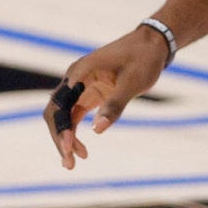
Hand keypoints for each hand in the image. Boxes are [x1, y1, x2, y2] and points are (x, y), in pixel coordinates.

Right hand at [47, 26, 171, 169]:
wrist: (152, 44)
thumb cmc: (143, 59)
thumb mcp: (133, 82)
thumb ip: (115, 105)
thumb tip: (98, 130)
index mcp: (80, 73)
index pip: (60, 105)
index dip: (61, 128)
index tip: (69, 148)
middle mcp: (74, 80)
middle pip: (55, 113)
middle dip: (60, 138)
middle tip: (70, 163)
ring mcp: (79, 87)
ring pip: (63, 117)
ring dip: (65, 139)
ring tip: (74, 162)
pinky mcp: (87, 93)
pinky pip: (74, 116)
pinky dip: (75, 133)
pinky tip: (82, 150)